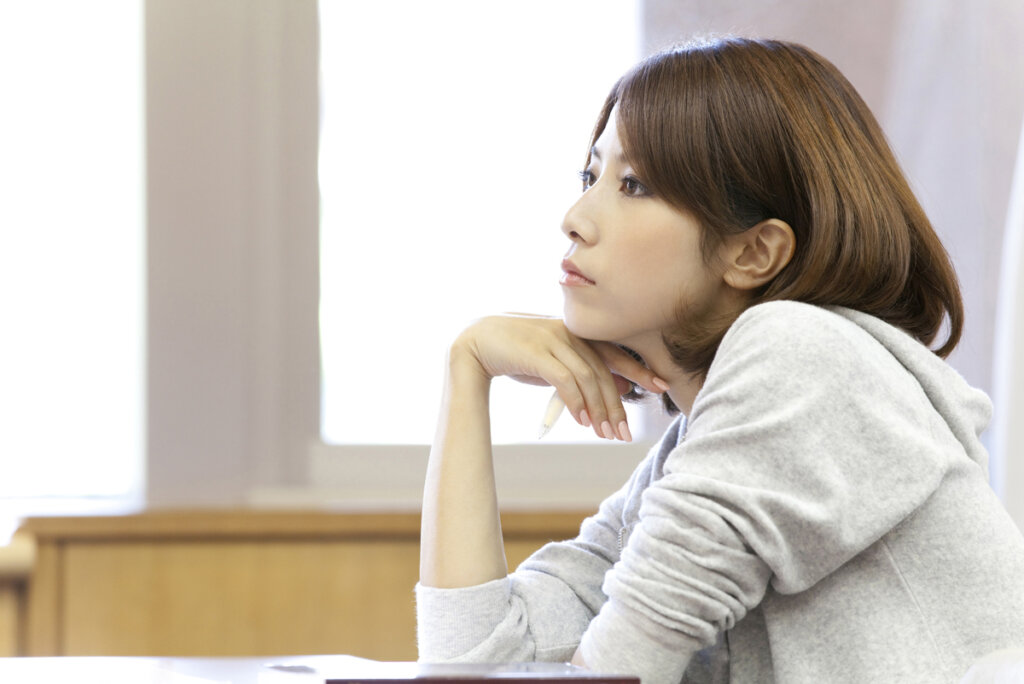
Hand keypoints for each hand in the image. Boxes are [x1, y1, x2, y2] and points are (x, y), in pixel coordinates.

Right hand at [451, 314, 668, 440]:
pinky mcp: (537, 352)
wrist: (477, 342)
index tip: (661, 386)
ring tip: (604, 434)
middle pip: (604, 372)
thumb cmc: (518, 353)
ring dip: (598, 409)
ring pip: (588, 378)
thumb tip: (613, 388)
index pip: (615, 353)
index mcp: (578, 334)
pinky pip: (564, 379)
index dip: (639, 370)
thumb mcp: (555, 362)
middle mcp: (571, 334)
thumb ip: (581, 370)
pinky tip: (581, 421)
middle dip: (617, 406)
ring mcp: (554, 340)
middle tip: (624, 433)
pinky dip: (576, 402)